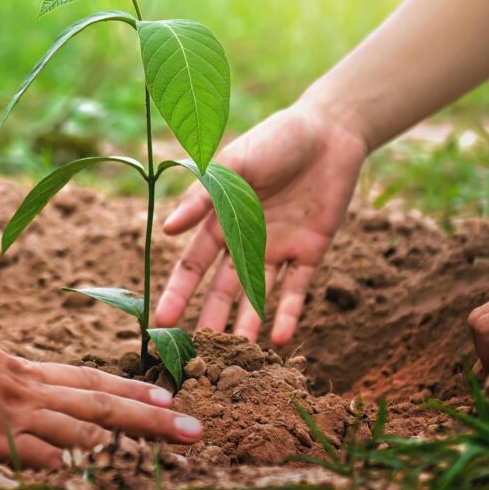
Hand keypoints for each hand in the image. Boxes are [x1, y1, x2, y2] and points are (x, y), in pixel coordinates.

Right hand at [0, 304, 201, 467]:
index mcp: (26, 370)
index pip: (90, 381)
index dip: (130, 389)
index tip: (166, 395)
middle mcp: (31, 391)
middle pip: (103, 404)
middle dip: (151, 417)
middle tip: (193, 427)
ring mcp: (15, 413)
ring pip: (83, 428)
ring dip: (127, 438)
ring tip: (169, 444)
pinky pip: (37, 456)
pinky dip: (66, 465)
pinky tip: (93, 473)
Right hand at [155, 101, 367, 346]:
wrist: (328, 130)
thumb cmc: (274, 139)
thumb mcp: (234, 164)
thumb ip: (203, 198)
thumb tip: (166, 230)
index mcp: (221, 220)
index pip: (193, 265)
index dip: (176, 293)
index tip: (159, 323)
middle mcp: (246, 240)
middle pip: (222, 289)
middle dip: (208, 320)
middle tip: (194, 357)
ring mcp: (278, 248)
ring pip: (257, 296)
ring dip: (247, 325)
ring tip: (237, 359)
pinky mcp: (311, 251)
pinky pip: (298, 288)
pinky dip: (289, 312)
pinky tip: (280, 339)